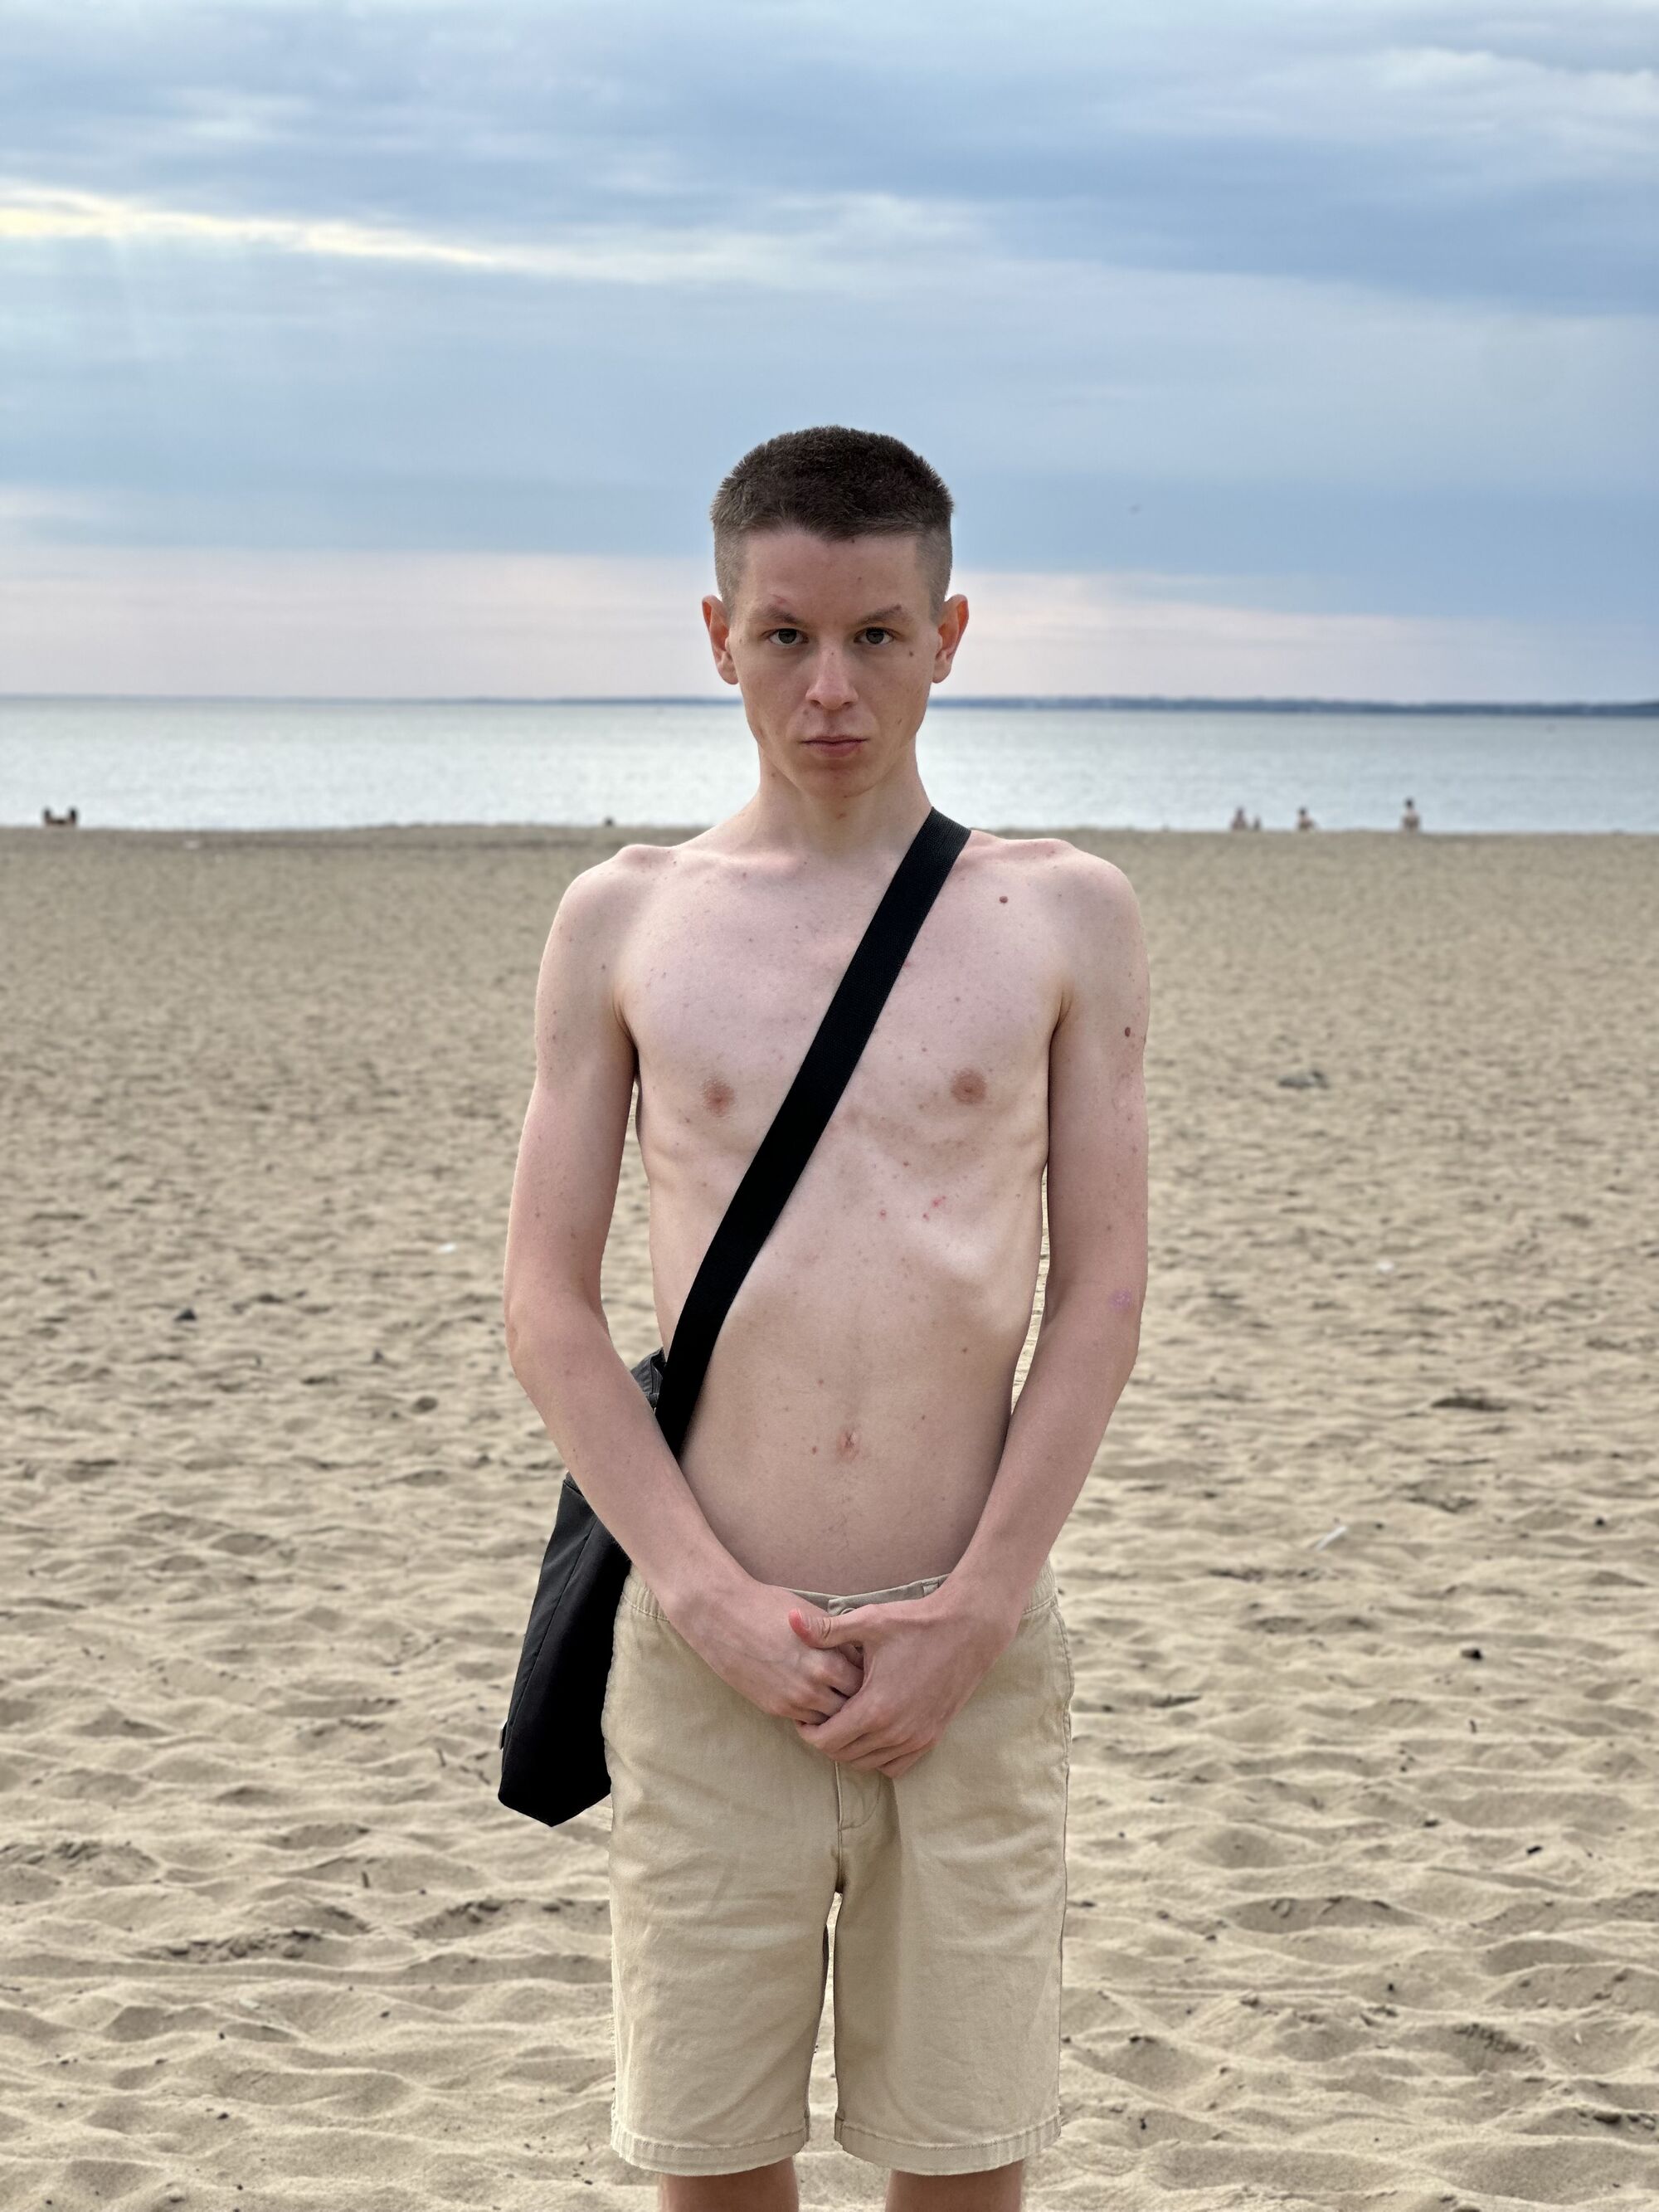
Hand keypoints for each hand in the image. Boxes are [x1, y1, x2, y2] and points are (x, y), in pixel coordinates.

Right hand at [667, 1574, 864, 1724]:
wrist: (722, 1616)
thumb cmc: (768, 1607)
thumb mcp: (812, 1616)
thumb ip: (837, 1639)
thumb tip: (861, 1652)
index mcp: (827, 1658)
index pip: (864, 1679)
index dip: (870, 1675)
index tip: (870, 1670)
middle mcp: (814, 1684)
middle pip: (853, 1704)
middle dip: (859, 1698)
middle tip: (862, 1690)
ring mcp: (794, 1700)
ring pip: (832, 1719)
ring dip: (838, 1711)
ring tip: (841, 1698)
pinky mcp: (776, 1709)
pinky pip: (808, 1721)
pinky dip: (816, 1715)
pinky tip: (817, 1702)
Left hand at [786, 1576, 1022, 1778]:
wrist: (968, 1629)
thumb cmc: (916, 1623)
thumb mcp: (868, 1621)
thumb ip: (826, 1630)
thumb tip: (790, 1619)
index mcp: (874, 1708)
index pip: (826, 1742)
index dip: (808, 1731)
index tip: (805, 1714)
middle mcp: (895, 1732)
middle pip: (843, 1757)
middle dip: (826, 1740)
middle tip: (820, 1716)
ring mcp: (916, 1739)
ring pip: (868, 1764)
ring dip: (851, 1749)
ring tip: (844, 1721)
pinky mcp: (931, 1738)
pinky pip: (895, 1766)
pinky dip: (878, 1757)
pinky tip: (873, 1730)